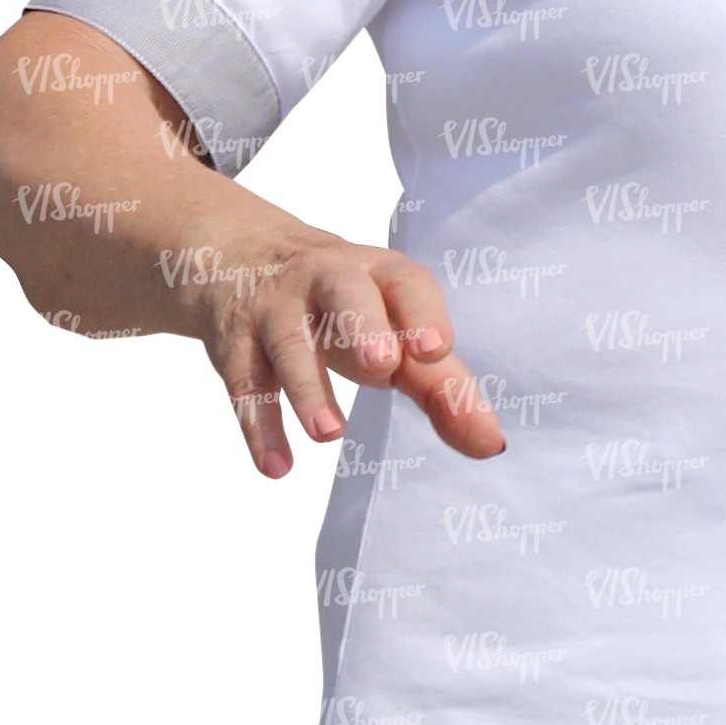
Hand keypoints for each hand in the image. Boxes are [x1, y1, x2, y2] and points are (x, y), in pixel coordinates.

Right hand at [180, 224, 507, 477]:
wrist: (234, 258)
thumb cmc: (339, 307)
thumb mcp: (391, 329)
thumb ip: (441, 385)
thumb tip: (491, 443)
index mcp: (377, 272)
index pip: (404, 283)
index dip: (421, 312)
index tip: (435, 348)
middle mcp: (325, 278)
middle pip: (342, 293)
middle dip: (361, 325)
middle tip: (381, 365)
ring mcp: (274, 308)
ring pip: (288, 342)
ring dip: (309, 387)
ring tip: (330, 433)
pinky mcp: (234, 343)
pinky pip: (244, 383)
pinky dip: (258, 426)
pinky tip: (276, 466)